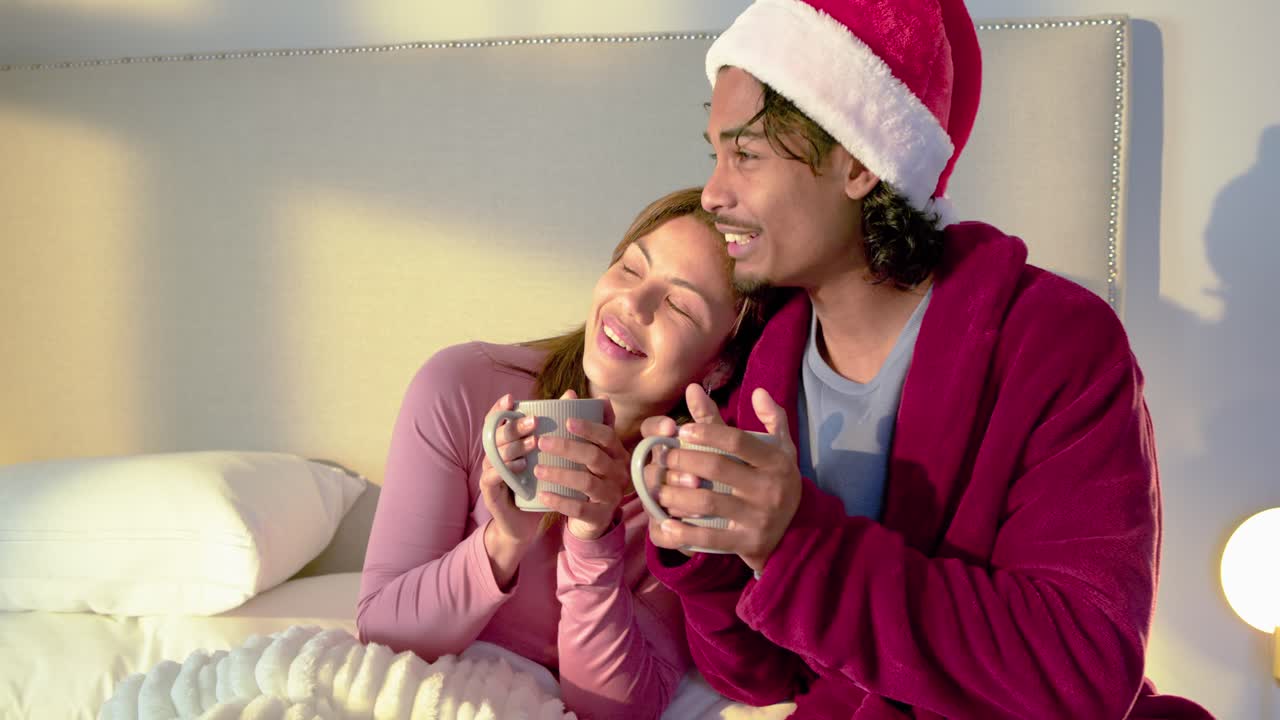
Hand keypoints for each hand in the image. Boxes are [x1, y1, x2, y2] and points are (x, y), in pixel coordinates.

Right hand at [479, 393, 544, 586]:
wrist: (524, 525)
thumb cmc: (537, 486)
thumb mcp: (546, 458)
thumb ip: (556, 427)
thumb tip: (572, 396)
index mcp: (503, 445)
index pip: (496, 421)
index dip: (500, 409)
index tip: (512, 399)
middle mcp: (493, 456)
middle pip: (496, 435)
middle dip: (514, 426)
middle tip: (534, 422)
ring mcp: (489, 473)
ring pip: (495, 454)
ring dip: (514, 446)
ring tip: (533, 442)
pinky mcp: (490, 492)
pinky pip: (493, 477)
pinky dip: (506, 470)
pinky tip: (522, 466)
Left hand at [534, 394, 629, 540]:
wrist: (595, 516)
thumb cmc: (591, 474)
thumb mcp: (592, 449)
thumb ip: (582, 422)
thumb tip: (570, 393)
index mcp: (617, 453)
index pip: (607, 436)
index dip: (589, 428)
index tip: (567, 421)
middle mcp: (618, 473)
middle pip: (594, 457)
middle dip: (567, 448)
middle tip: (541, 443)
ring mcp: (611, 496)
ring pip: (586, 482)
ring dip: (559, 474)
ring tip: (537, 469)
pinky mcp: (599, 516)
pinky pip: (579, 508)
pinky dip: (560, 501)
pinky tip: (542, 495)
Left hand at [650, 384, 802, 571]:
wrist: (798, 531)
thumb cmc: (780, 481)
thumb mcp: (781, 448)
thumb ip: (771, 417)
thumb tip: (757, 391)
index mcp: (775, 461)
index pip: (737, 440)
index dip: (707, 431)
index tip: (682, 430)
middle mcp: (769, 488)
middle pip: (716, 467)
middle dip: (683, 459)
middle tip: (664, 458)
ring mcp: (758, 517)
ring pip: (707, 501)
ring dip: (675, 494)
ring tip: (659, 489)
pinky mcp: (748, 542)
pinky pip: (709, 538)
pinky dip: (683, 533)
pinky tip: (664, 525)